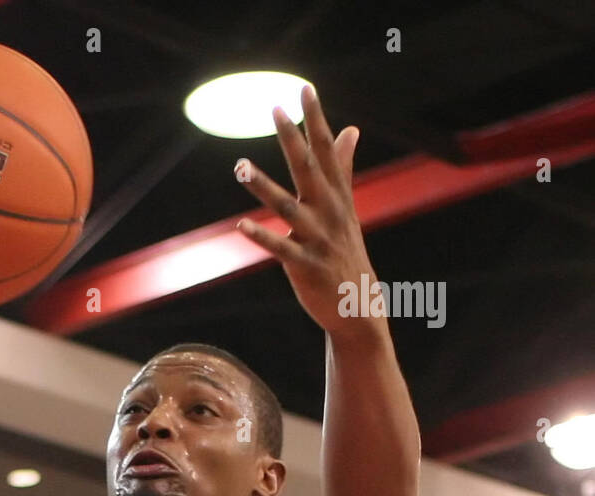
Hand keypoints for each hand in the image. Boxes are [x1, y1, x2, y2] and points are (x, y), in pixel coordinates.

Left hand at [233, 86, 376, 331]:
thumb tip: (350, 129)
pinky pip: (280, 248)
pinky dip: (260, 237)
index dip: (316, 119)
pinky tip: (240, 226)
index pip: (327, 150)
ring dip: (262, 186)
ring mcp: (318, 238)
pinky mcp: (304, 265)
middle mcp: (329, 212)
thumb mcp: (347, 206)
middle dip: (292, 138)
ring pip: (287, 207)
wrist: (358, 306)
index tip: (304, 88)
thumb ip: (343, 167)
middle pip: (309, 169)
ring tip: (239, 165)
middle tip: (275, 108)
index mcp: (337, 196)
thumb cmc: (345, 252)